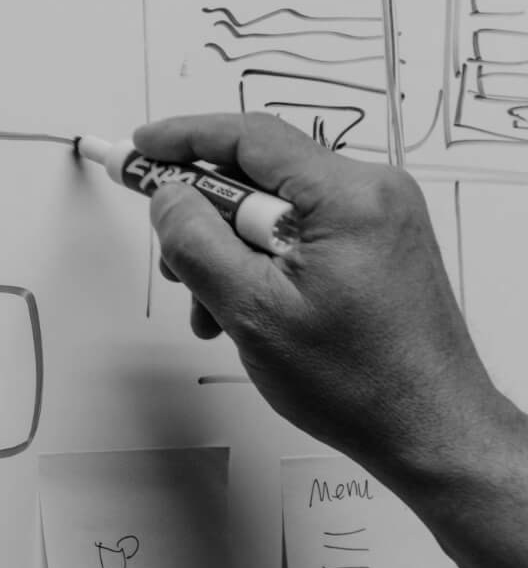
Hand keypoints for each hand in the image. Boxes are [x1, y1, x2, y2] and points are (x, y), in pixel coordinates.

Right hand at [142, 112, 510, 486]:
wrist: (426, 429)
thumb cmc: (361, 381)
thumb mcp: (253, 311)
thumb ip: (197, 245)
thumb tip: (168, 198)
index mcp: (350, 196)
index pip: (252, 138)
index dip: (185, 138)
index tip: (141, 149)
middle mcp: (374, 194)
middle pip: (260, 176)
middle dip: (205, 219)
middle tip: (172, 260)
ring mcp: (380, 221)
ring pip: (274, 213)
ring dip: (230, 254)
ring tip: (214, 309)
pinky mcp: (377, 247)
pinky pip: (301, 236)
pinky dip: (262, 267)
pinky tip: (247, 313)